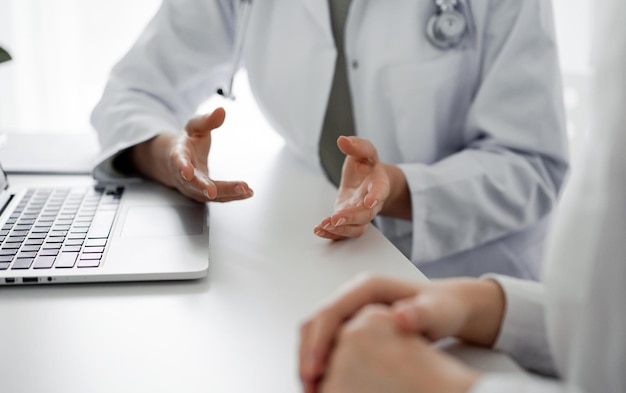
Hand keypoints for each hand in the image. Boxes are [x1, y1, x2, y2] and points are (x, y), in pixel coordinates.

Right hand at [129, 107, 253, 202]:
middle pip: (194, 183)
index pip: (179, 161)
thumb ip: (207, 120)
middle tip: (215, 191)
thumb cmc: (187, 143)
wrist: (176, 161)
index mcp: (179, 155)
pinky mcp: (204, 194)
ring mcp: (193, 188)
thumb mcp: (195, 127)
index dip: (182, 166)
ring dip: (226, 193)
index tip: (187, 172)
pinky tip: (247, 193)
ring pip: (208, 194)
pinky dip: (233, 196)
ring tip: (245, 190)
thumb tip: (221, 111)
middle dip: (206, 187)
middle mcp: (184, 175)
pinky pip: (218, 197)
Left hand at [314, 136, 390, 239]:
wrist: (368, 181)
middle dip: (351, 218)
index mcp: (378, 183)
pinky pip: (344, 233)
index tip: (370, 201)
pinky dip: (332, 234)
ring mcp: (360, 214)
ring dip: (341, 229)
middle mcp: (372, 203)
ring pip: (357, 228)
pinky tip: (319, 230)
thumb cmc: (367, 166)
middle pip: (366, 215)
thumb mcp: (364, 151)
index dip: (376, 196)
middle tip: (336, 218)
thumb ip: (357, 145)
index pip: (380, 190)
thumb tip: (342, 140)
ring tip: (324, 225)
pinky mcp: (348, 221)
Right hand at [318, 305, 479, 392]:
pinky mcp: (350, 325)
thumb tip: (401, 316)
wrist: (447, 307)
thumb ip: (421, 313)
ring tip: (314, 390)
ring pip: (316, 334)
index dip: (319, 341)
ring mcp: (350, 310)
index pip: (330, 311)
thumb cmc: (443, 307)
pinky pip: (326, 343)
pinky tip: (327, 384)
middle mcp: (352, 296)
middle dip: (307, 355)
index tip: (316, 369)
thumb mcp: (438, 311)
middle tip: (309, 387)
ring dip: (309, 361)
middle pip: (315, 322)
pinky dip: (320, 363)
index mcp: (367, 287)